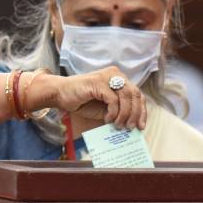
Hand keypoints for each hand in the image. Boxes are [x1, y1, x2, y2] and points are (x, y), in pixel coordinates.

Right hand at [31, 67, 147, 129]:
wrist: (61, 94)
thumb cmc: (83, 101)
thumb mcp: (105, 107)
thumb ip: (119, 111)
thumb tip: (133, 124)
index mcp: (119, 78)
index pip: (137, 94)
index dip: (141, 110)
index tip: (141, 126)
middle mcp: (116, 74)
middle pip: (135, 94)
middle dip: (136, 114)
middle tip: (131, 128)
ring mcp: (107, 77)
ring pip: (126, 97)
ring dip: (125, 114)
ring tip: (118, 125)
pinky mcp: (99, 82)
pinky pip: (113, 99)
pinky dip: (113, 112)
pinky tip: (107, 119)